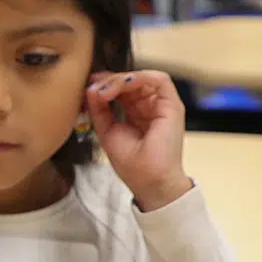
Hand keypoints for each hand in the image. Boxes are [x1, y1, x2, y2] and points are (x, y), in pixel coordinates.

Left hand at [86, 70, 191, 210]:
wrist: (150, 183)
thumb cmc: (133, 166)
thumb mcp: (107, 131)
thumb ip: (99, 109)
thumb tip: (91, 88)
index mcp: (136, 114)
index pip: (121, 90)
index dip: (105, 84)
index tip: (89, 88)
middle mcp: (151, 107)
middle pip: (130, 81)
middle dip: (110, 81)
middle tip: (93, 88)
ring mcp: (163, 106)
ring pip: (142, 78)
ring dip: (121, 79)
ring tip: (105, 91)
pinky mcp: (173, 106)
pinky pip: (159, 80)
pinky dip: (138, 78)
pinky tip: (122, 86)